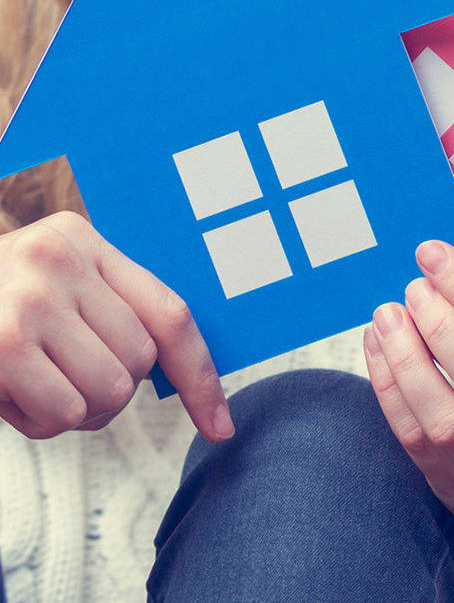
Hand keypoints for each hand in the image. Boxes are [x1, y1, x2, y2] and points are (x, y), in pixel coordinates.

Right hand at [0, 211, 231, 441]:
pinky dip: (35, 423)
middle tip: (55, 380)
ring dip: (68, 411)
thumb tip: (179, 373)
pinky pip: (60, 414)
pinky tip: (3, 394)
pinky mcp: (3, 346)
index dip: (201, 374)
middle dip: (104, 392)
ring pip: (106, 395)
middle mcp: (60, 257)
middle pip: (138, 363)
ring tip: (25, 384)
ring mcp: (30, 299)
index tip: (221, 425)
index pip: (169, 312)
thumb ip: (105, 310)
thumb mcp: (46, 287)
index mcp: (82, 239)